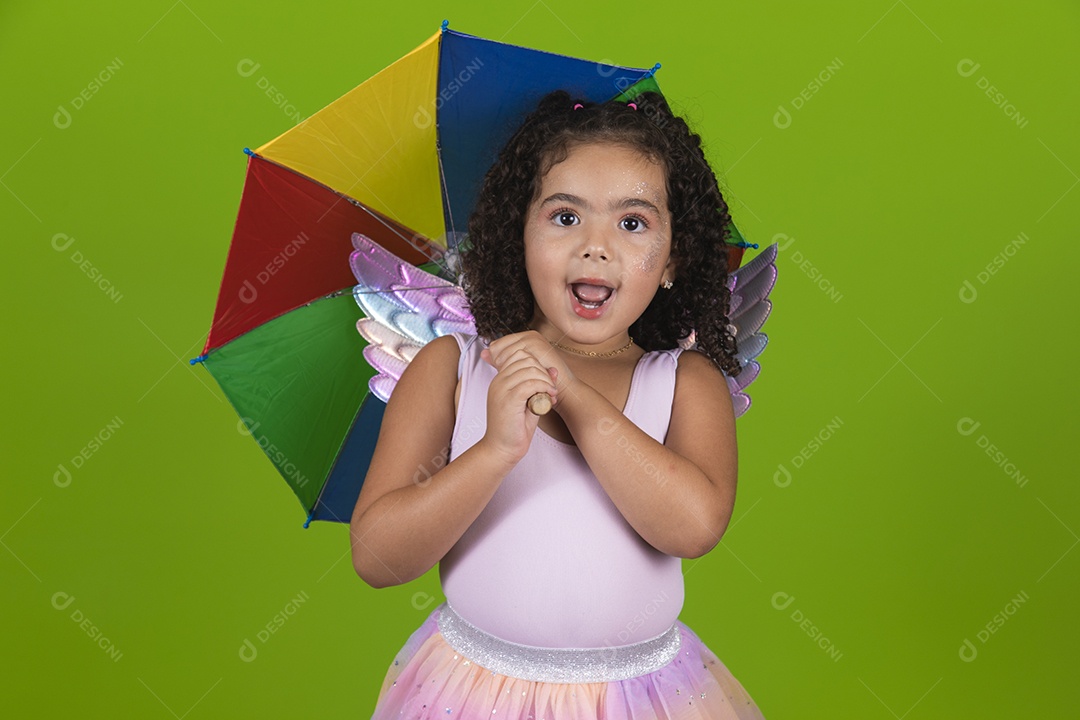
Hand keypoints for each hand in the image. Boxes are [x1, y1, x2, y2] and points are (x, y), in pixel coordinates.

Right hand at [478, 331, 561, 463]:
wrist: (502, 449)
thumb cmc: (515, 428)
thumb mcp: (530, 402)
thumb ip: (539, 385)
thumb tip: (553, 369)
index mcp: (500, 379)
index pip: (519, 355)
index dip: (537, 364)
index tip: (545, 382)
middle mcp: (498, 381)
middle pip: (525, 359)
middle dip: (542, 371)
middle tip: (550, 389)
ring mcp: (501, 390)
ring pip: (529, 370)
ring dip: (545, 381)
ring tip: (551, 395)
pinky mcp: (508, 400)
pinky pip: (530, 384)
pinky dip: (543, 388)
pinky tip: (548, 399)